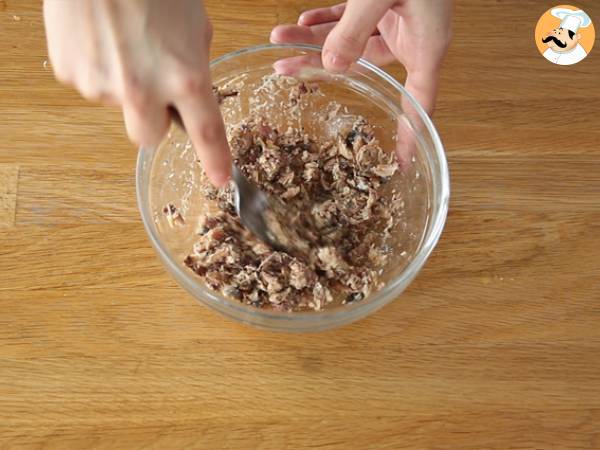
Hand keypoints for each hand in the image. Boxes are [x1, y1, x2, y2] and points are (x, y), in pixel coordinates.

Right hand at [44, 0, 230, 185]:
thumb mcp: (195, 22)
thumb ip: (194, 62)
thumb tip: (188, 88)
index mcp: (186, 76)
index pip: (206, 134)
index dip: (215, 161)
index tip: (220, 178)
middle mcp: (144, 89)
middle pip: (149, 138)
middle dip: (155, 120)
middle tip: (154, 88)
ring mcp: (102, 84)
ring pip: (119, 105)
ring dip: (125, 85)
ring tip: (123, 40)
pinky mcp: (70, 73)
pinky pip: (91, 83)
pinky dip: (99, 67)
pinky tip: (101, 36)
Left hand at [270, 0, 451, 114]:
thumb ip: (355, 29)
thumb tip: (330, 65)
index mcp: (426, 45)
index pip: (420, 102)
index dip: (411, 132)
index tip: (402, 160)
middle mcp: (411, 37)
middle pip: (364, 67)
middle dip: (319, 67)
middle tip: (285, 71)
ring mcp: (395, 19)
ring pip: (349, 40)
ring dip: (313, 37)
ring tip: (279, 37)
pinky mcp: (383, 3)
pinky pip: (351, 17)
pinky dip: (328, 18)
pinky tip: (303, 18)